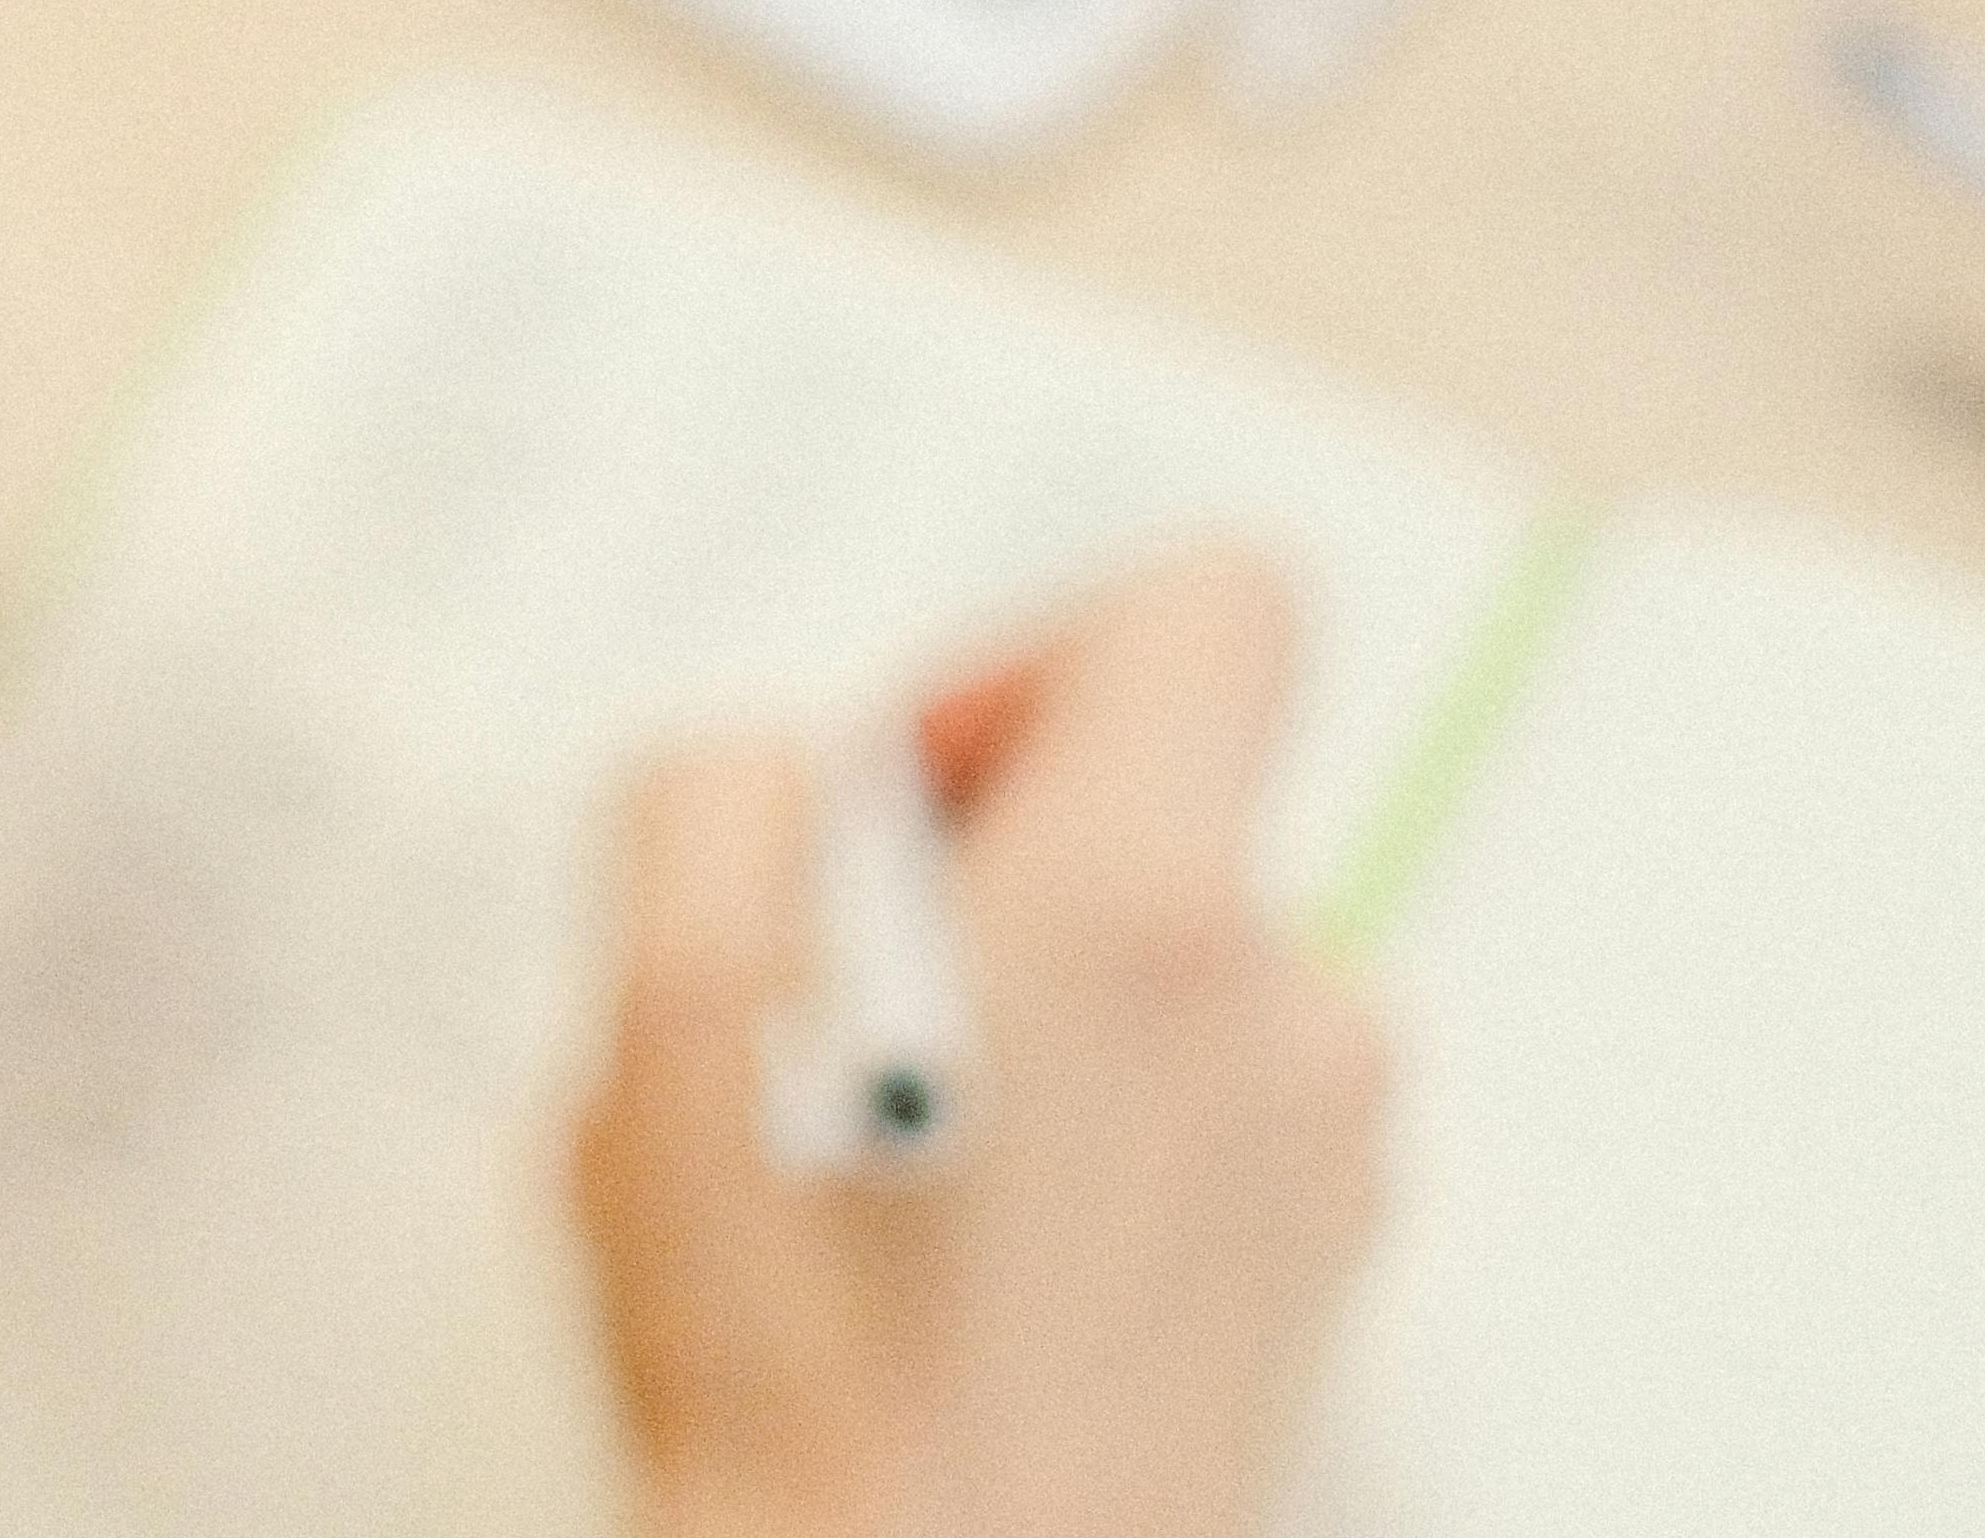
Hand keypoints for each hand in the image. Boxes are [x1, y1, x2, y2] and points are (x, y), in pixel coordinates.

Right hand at [578, 547, 1389, 1537]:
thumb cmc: (802, 1378)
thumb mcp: (659, 1018)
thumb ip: (718, 799)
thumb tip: (790, 772)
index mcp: (1143, 903)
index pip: (1213, 608)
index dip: (1035, 651)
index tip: (911, 796)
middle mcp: (1286, 1008)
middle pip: (1159, 805)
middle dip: (984, 871)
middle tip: (833, 1019)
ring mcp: (1325, 1155)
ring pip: (1164, 969)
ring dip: (1028, 1018)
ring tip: (880, 1172)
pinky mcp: (1313, 1274)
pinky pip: (1198, 1110)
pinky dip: (1087, 1137)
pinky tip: (957, 1264)